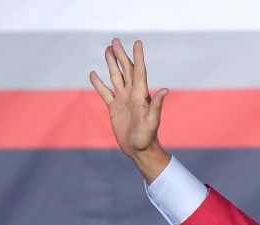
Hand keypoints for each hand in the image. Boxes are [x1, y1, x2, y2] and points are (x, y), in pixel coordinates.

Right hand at [89, 39, 170, 181]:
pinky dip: (98, 83)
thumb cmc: (148, 137)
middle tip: (115, 41)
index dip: (138, 57)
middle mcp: (131, 94)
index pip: (139, 71)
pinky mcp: (113, 108)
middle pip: (125, 70)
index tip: (138, 43)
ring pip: (115, 77)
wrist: (139, 149)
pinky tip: (93, 74)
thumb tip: (166, 90)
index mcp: (141, 95)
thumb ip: (156, 105)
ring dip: (111, 64)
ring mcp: (122, 100)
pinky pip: (104, 92)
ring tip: (107, 50)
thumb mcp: (153, 121)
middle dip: (121, 55)